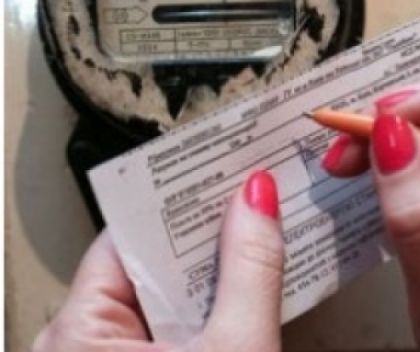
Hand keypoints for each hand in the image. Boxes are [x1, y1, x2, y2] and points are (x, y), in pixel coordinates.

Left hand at [33, 171, 283, 351]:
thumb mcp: (236, 349)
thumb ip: (251, 272)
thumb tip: (257, 197)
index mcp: (81, 332)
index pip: (131, 236)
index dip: (182, 200)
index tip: (221, 166)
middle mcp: (87, 340)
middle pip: (154, 261)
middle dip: (208, 233)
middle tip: (252, 192)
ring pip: (171, 291)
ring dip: (216, 268)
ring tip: (257, 229)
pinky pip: (178, 319)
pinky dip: (212, 303)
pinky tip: (246, 282)